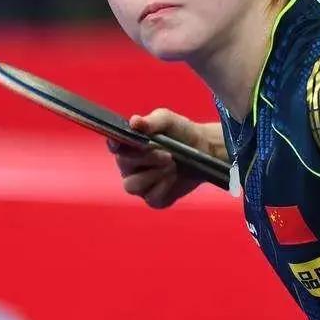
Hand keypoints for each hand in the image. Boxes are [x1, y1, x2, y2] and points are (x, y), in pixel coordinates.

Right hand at [107, 109, 226, 208]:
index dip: (116, 144)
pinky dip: (165, 186)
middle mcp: (130, 166)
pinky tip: (174, 176)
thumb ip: (151, 121)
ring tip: (172, 163)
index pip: (114, 145)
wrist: (205, 150)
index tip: (122, 141)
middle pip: (124, 165)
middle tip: (166, 154)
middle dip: (146, 158)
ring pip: (133, 185)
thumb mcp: (168, 121)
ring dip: (154, 174)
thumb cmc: (182, 132)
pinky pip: (152, 197)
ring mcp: (140, 184)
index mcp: (129, 145)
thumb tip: (134, 121)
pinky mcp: (154, 199)